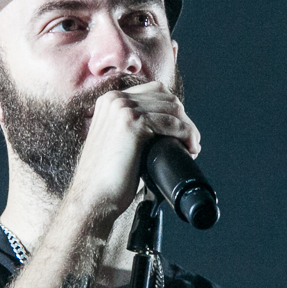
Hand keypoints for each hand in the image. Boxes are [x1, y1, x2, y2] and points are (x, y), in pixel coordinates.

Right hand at [65, 81, 200, 223]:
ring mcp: (122, 108)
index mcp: (110, 100)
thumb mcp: (117, 141)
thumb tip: (164, 128)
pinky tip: (190, 148)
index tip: (182, 130)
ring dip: (189, 128)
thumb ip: (133, 127)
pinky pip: (171, 123)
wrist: (93, 196)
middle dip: (184, 119)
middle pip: (166, 98)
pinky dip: (187, 134)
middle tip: (191, 141)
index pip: (155, 91)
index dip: (174, 109)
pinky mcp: (132, 123)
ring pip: (172, 110)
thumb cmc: (106, 177)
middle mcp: (115, 99)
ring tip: (193, 146)